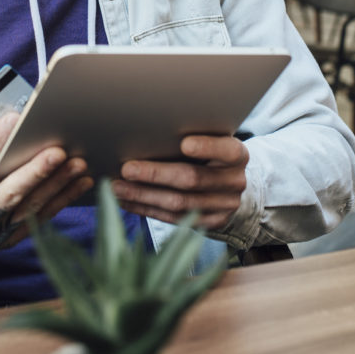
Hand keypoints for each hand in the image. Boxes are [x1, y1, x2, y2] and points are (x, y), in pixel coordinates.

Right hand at [0, 112, 92, 251]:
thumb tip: (10, 124)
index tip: (14, 119)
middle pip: (8, 194)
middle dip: (35, 171)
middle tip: (58, 151)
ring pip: (31, 209)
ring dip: (57, 184)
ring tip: (79, 164)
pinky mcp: (12, 242)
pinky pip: (42, 219)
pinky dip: (63, 199)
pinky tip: (81, 182)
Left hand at [112, 135, 248, 229]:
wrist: (230, 184)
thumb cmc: (210, 153)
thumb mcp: (211, 139)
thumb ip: (192, 135)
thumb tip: (148, 130)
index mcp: (237, 155)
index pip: (226, 149)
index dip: (207, 146)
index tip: (184, 143)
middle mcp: (234, 181)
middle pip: (192, 179)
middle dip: (155, 174)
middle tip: (127, 169)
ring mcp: (224, 206)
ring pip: (179, 204)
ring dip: (144, 195)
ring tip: (117, 187)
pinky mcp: (210, 223)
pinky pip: (174, 219)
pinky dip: (147, 209)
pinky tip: (127, 201)